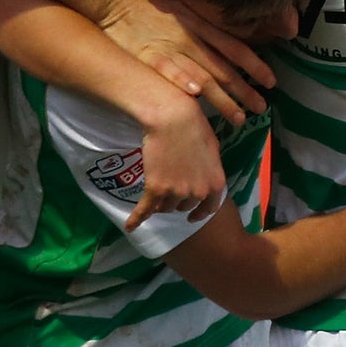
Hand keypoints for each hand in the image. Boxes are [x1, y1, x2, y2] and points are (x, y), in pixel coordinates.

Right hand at [95, 0, 271, 124]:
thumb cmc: (149, 1)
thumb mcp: (183, 7)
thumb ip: (204, 26)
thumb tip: (227, 42)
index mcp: (201, 24)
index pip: (236, 47)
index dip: (255, 65)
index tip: (271, 82)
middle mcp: (191, 37)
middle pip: (224, 68)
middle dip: (245, 91)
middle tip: (262, 108)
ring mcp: (170, 47)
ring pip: (203, 76)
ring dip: (223, 100)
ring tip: (240, 118)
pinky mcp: (148, 56)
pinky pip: (168, 71)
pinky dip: (182, 81)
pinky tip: (196, 96)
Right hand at [126, 92, 226, 231]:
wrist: (173, 120)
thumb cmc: (195, 127)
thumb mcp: (212, 149)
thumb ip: (209, 169)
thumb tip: (204, 178)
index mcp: (215, 183)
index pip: (209, 208)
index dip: (199, 213)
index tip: (192, 217)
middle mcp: (198, 192)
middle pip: (184, 206)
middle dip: (177, 198)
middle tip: (170, 184)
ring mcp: (176, 192)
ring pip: (165, 206)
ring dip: (160, 200)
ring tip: (156, 185)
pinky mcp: (156, 189)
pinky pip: (145, 209)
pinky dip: (136, 219)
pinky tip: (130, 226)